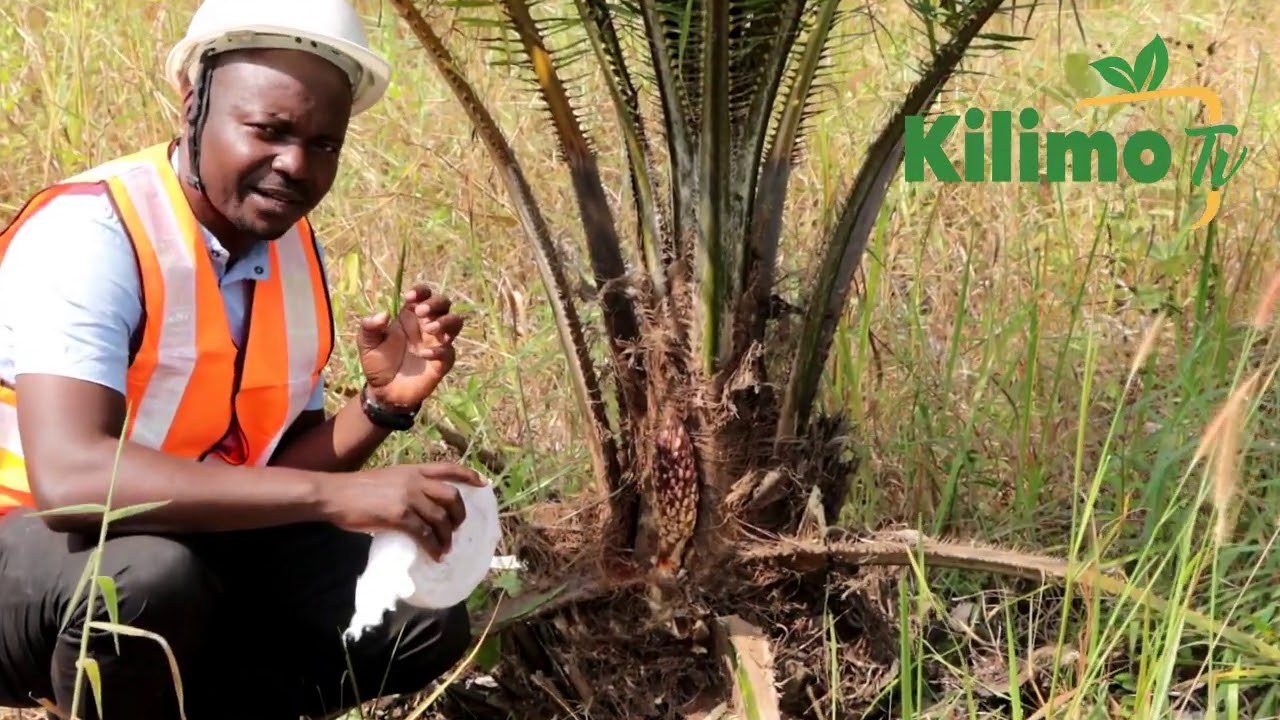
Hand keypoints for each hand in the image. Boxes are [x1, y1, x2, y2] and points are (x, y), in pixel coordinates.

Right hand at [320, 462, 486, 558]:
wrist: (334, 494)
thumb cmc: (355, 489)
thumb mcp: (387, 479)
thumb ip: (406, 487)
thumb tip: (419, 507)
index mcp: (412, 470)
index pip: (448, 468)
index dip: (469, 476)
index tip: (483, 484)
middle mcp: (415, 481)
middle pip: (452, 496)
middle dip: (459, 514)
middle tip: (457, 528)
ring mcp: (408, 497)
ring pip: (441, 518)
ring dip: (447, 536)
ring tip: (445, 548)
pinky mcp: (399, 516)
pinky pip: (425, 534)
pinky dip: (434, 547)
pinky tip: (435, 555)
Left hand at [357, 284, 464, 408]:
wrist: (385, 392)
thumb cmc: (377, 364)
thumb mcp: (367, 344)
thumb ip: (369, 327)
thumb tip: (383, 315)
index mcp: (410, 316)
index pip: (423, 295)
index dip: (421, 291)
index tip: (409, 297)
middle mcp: (426, 326)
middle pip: (444, 304)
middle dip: (435, 303)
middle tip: (420, 312)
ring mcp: (437, 343)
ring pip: (456, 322)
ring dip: (446, 322)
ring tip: (430, 329)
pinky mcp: (443, 362)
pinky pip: (449, 351)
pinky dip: (439, 351)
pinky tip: (422, 355)